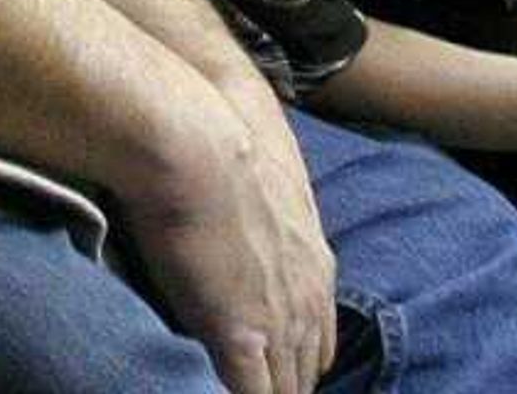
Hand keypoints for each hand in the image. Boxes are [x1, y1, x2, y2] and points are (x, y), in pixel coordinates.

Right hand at [118, 83, 336, 393]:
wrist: (198, 147)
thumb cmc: (220, 153)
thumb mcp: (266, 194)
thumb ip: (266, 231)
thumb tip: (244, 238)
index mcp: (317, 267)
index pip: (317, 341)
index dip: (292, 361)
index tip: (270, 370)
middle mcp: (310, 300)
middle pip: (306, 373)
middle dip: (285, 384)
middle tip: (260, 384)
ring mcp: (280, 323)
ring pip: (287, 389)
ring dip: (269, 392)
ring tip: (236, 390)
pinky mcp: (242, 339)